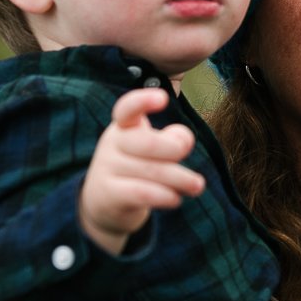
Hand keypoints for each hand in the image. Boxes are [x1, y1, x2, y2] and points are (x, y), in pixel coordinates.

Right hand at [79, 88, 203, 254]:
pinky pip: (142, 193)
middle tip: (189, 157)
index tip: (162, 98)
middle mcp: (112, 143)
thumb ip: (173, 140)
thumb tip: (183, 142)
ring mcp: (107, 168)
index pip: (128, 108)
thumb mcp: (156, 149)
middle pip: (148, 142)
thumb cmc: (137, 167)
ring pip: (151, 171)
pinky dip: (165, 196)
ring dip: (181, 179)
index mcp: (124, 125)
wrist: (103, 203)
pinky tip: (176, 199)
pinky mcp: (108, 194)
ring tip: (197, 186)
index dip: (143, 101)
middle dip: (175, 151)